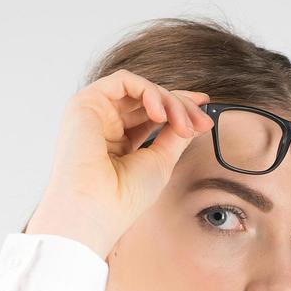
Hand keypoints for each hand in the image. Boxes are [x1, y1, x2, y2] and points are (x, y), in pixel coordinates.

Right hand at [25, 69, 213, 258]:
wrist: (97, 209)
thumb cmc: (124, 196)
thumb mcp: (161, 161)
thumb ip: (175, 136)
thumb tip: (194, 119)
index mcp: (119, 141)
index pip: (151, 113)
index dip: (179, 107)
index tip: (205, 112)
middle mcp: (105, 124)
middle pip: (148, 99)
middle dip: (181, 106)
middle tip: (201, 122)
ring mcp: (95, 112)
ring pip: (140, 88)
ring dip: (169, 101)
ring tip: (183, 124)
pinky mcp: (86, 102)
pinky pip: (124, 81)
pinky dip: (148, 91)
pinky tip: (161, 114)